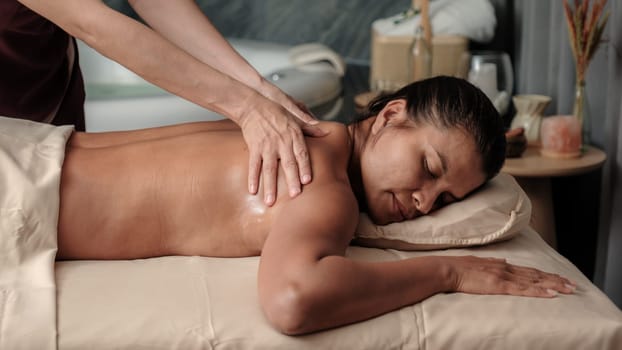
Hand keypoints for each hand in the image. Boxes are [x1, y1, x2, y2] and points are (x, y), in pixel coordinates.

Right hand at [239, 92, 327, 205]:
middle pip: (288, 164)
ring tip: (270, 202)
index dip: (305, 167)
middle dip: (292, 181)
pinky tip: (253, 191)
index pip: (301, 153)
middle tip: (295, 196)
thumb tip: (325, 131)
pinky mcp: (254, 147)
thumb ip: (309, 126)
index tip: (308, 180)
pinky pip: (253, 165)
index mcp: (293, 135)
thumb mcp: (295, 116)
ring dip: (270, 186)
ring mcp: (267, 146)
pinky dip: (252, 178)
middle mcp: (281, 142)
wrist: (252, 105)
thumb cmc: (275, 111)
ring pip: (269, 169)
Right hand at [447, 256, 575, 297]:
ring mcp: (504, 276)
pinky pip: (524, 290)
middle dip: (555, 280)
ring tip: (568, 289)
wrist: (447, 269)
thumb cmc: (458, 268)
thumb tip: (503, 262)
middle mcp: (506, 269)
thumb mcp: (478, 263)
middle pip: (536, 275)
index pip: (528, 270)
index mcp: (501, 265)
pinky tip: (552, 294)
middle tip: (573, 285)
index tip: (559, 278)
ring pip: (534, 282)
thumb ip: (492, 263)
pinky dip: (539, 292)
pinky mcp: (499, 285)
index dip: (545, 274)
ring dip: (553, 285)